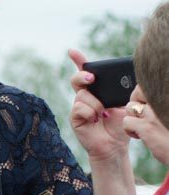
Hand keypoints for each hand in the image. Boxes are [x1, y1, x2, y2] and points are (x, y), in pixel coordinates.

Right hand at [68, 48, 132, 164]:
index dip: (78, 60)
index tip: (72, 51)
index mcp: (98, 89)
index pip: (86, 72)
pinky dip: (90, 113)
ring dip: (95, 103)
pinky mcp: (74, 118)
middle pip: (77, 79)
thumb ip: (118, 89)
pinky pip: (79, 108)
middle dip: (82, 75)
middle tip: (91, 78)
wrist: (114, 143)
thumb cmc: (120, 122)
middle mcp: (86, 96)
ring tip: (103, 114)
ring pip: (82, 95)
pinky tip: (96, 120)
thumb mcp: (123, 101)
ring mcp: (79, 107)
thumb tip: (119, 78)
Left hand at [122, 92, 168, 165]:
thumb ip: (162, 103)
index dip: (145, 94)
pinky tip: (142, 136)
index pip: (150, 84)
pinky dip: (130, 130)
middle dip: (136, 103)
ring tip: (145, 127)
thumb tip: (146, 99)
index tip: (149, 104)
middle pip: (138, 91)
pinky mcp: (147, 126)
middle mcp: (164, 98)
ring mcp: (155, 112)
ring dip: (134, 118)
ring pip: (130, 107)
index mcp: (167, 94)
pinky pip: (126, 122)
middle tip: (143, 116)